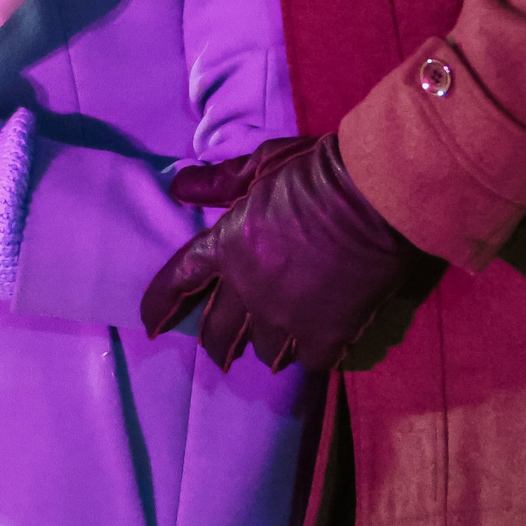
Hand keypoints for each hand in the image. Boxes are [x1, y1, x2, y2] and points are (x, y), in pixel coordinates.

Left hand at [141, 135, 425, 372]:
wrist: (375, 196)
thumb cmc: (318, 172)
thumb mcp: (265, 164)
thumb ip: (221, 182)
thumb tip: (178, 188)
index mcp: (227, 247)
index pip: (179, 282)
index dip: (160, 305)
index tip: (150, 325)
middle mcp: (247, 290)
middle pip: (217, 332)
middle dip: (215, 342)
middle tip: (220, 349)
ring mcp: (286, 319)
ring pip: (263, 350)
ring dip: (265, 344)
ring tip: (275, 345)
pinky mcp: (326, 337)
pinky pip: (309, 360)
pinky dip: (311, 352)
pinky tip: (319, 344)